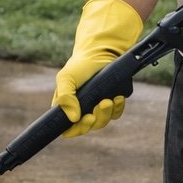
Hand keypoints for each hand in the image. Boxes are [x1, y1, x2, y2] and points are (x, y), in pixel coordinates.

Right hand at [52, 0, 142, 137]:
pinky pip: (115, 114)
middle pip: (88, 127)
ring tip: (108, 99)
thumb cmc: (79, 66)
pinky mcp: (111, 103)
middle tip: (101, 105)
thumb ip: (64, 97)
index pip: (68, 129)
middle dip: (95, 120)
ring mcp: (97, 108)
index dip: (76, 129)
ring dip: (106, 113)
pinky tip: (117, 97)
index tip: (85, 118)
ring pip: (102, 122)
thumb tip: (73, 118)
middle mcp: (81, 110)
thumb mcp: (66, 78)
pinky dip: (117, 108)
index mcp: (67, 107)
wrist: (100, 53)